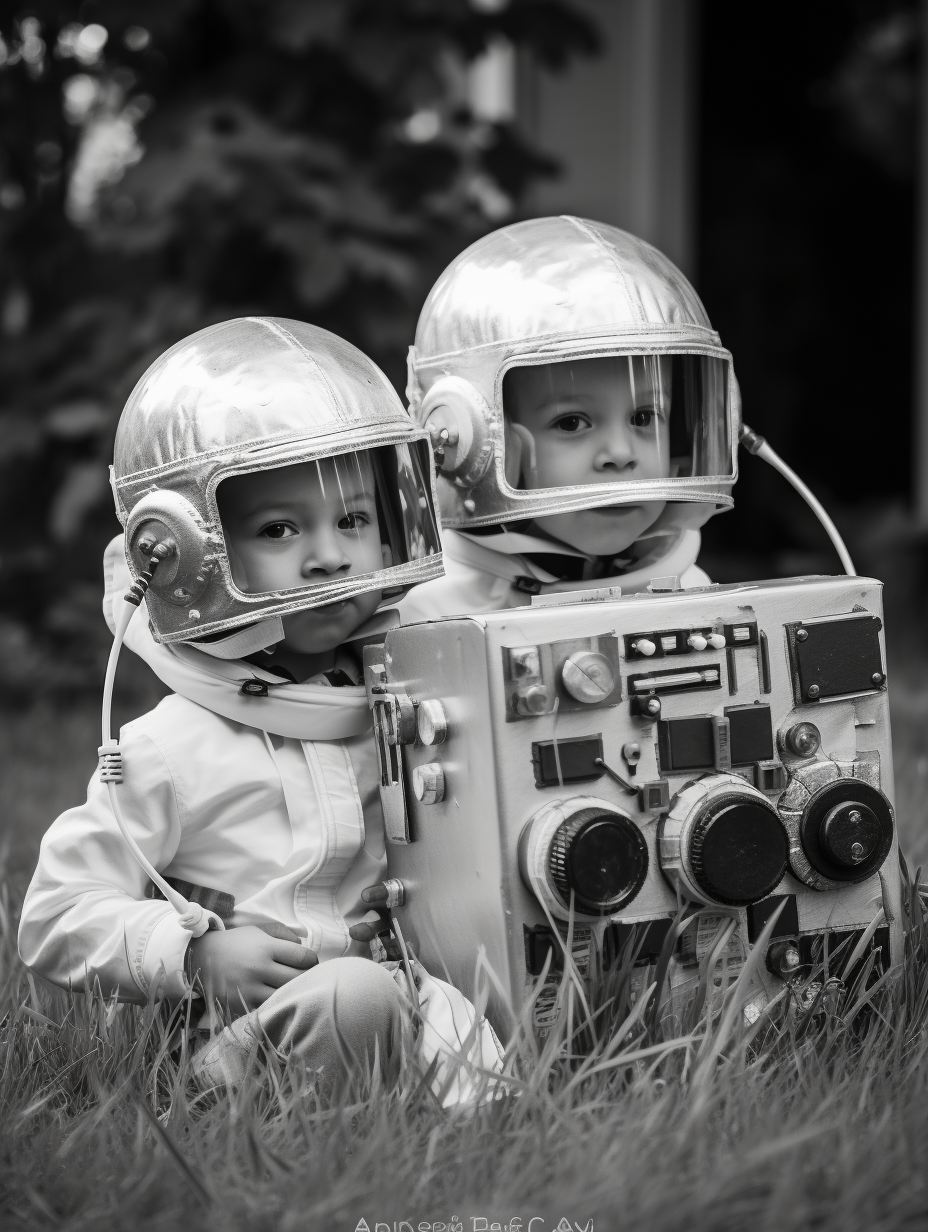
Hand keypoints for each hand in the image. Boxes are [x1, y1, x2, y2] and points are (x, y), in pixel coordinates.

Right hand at [187, 924, 317, 1011]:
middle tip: (308, 978)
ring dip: (292, 994)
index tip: (311, 962)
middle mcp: (258, 968)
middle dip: (307, 978)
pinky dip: (274, 1006)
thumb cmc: (236, 943)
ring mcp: (249, 990)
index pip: (303, 957)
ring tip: (294, 990)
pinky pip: (267, 1010)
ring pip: (284, 997)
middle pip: (297, 979)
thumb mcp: (258, 931)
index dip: (312, 960)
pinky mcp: (240, 1006)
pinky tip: (277, 1000)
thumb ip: (283, 934)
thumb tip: (304, 948)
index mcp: (266, 947)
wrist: (201, 959)